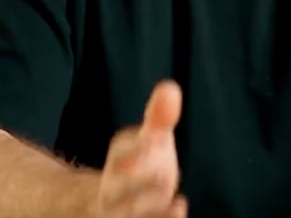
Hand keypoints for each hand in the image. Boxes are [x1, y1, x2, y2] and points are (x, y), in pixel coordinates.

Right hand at [95, 80, 186, 217]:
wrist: (112, 206)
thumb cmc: (141, 166)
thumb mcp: (150, 139)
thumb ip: (160, 117)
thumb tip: (170, 86)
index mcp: (117, 160)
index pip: (120, 152)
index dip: (136, 147)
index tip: (155, 139)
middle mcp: (111, 190)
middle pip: (117, 189)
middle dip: (138, 182)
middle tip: (163, 172)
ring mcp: (116, 214)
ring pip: (125, 216)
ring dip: (148, 212)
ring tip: (177, 204)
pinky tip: (179, 210)